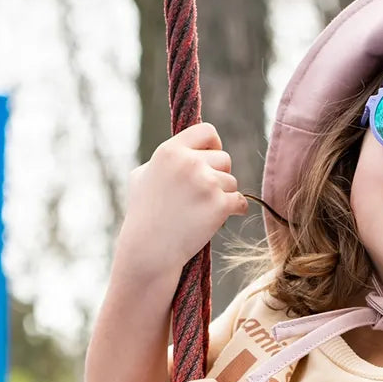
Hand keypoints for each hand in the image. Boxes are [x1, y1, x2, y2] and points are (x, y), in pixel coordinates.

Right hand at [115, 122, 249, 279]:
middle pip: (224, 158)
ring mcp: (206, 184)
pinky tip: (217, 218)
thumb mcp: (142, 176)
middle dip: (218, 175)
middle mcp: (189, 163)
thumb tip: (187, 148)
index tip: (210, 159)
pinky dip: (234, 210)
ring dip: (222, 195)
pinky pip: (240, 201)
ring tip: (199, 211)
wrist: (148, 250)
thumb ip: (166, 159)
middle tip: (201, 194)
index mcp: (170, 151)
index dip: (212, 145)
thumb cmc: (143, 214)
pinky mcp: (220, 206)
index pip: (206, 131)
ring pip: (232, 182)